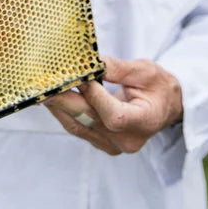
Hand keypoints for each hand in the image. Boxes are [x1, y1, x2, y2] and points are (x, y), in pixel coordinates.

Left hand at [44, 57, 182, 156]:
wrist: (165, 107)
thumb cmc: (159, 86)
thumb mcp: (145, 71)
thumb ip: (118, 68)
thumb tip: (92, 62)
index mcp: (144, 122)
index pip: (114, 116)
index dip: (94, 97)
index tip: (81, 76)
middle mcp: (127, 140)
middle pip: (89, 121)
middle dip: (64, 100)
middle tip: (45, 82)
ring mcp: (113, 146)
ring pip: (78, 126)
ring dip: (58, 105)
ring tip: (42, 87)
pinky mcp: (102, 143)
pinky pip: (78, 128)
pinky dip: (64, 111)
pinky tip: (54, 96)